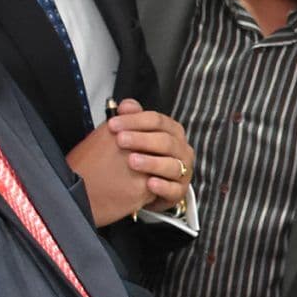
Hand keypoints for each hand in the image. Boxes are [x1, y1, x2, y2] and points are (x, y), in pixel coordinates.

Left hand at [64, 100, 193, 224]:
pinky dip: (162, 186)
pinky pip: (174, 189)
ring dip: (151, 162)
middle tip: (120, 140)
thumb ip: (132, 119)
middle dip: (142, 140)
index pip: (157, 120)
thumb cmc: (141, 156)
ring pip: (172, 165)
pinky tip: (149, 183)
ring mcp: (183, 171)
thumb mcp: (135, 135)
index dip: (135, 120)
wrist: (143, 186)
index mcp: (172, 132)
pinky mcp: (179, 191)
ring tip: (131, 161)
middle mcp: (181, 150)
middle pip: (166, 141)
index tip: (113, 124)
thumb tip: (126, 105)